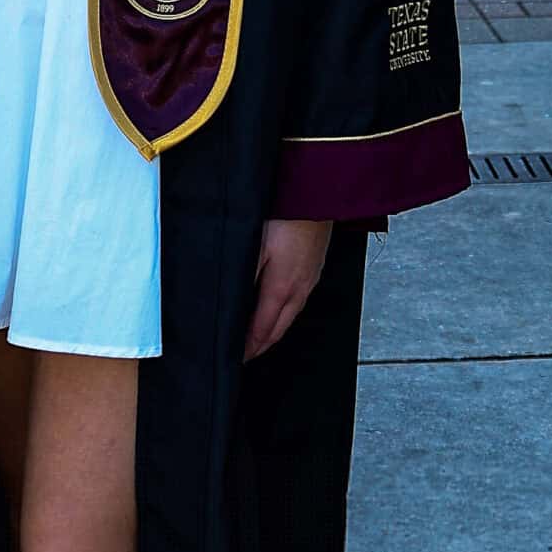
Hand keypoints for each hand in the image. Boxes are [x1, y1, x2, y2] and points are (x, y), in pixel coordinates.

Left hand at [244, 218, 332, 360]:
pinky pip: (299, 300)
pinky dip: (285, 313)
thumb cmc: (286, 214)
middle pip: (279, 328)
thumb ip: (245, 277)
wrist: (318, 193)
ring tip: (259, 338)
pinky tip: (279, 309)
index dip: (249, 347)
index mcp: (282, 287)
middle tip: (246, 356)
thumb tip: (233, 304)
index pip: (262, 328)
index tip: (237, 358)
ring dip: (274, 330)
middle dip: (261, 345)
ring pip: (291, 315)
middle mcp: (300, 288)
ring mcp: (310, 279)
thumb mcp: (254, 245)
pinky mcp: (314, 268)